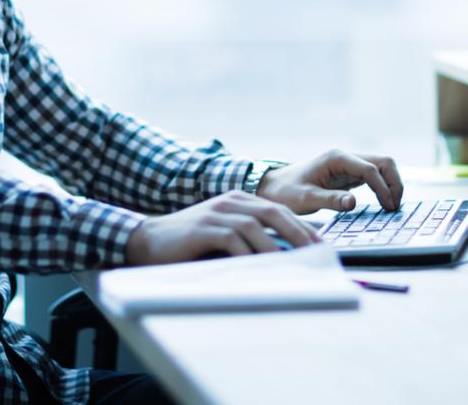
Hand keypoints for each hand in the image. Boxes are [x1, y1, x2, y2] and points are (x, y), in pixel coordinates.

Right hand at [125, 191, 319, 265]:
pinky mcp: (202, 228)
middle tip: (315, 252)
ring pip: (255, 225)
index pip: (278, 209)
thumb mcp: (223, 236)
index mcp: (238, 200)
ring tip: (293, 263)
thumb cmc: (189, 243)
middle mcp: (230, 202)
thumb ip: (249, 241)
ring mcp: (216, 213)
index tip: (320, 245)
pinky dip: (248, 253)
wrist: (147, 241)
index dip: (301, 226)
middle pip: (273, 212)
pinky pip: (231, 239)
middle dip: (298, 232)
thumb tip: (283, 258)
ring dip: (276, 245)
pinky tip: (259, 267)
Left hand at [255, 149, 402, 214]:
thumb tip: (354, 203)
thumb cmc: (286, 191)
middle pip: (382, 162)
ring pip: (380, 168)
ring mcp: (348, 165)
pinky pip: (372, 178)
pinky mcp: (347, 176)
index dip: (382, 187)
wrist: (272, 188)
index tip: (388, 207)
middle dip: (393, 182)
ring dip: (390, 184)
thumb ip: (330, 200)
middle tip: (394, 207)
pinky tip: (383, 204)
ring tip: (391, 207)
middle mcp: (345, 158)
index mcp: (336, 158)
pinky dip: (382, 188)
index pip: (370, 168)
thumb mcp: (305, 198)